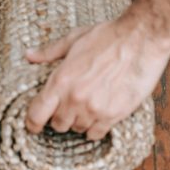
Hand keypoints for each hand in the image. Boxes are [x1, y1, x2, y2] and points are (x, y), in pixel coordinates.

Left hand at [24, 11, 169, 139]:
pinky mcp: (113, 115)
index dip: (32, 122)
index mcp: (61, 79)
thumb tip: (29, 55)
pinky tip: (98, 113)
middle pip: (57, 125)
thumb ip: (50, 52)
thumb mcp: (74, 39)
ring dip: (78, 121)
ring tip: (86, 104)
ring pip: (77, 129)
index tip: (34, 124)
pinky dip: (94, 127)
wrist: (140, 39)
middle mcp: (75, 98)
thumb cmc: (107, 36)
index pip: (36, 114)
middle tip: (68, 104)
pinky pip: (96, 134)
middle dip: (59, 116)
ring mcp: (94, 109)